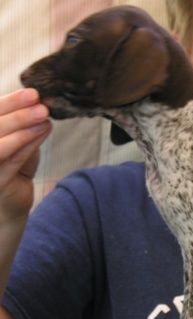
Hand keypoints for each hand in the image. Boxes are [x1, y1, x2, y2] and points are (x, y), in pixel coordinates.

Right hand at [0, 88, 51, 221]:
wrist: (7, 208)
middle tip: (40, 102)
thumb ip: (22, 129)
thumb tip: (39, 105)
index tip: (32, 92)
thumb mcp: (17, 145)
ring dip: (23, 125)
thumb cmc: (10, 171)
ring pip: (0, 140)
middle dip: (17, 110)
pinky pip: (11, 158)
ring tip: (44, 114)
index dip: (10, 101)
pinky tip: (43, 130)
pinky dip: (27, 142)